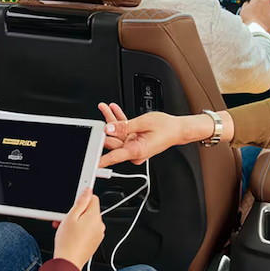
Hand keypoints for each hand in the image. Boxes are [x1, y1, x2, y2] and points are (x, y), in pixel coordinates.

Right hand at [53, 188, 104, 269]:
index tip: (75, 199)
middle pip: (89, 210)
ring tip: (65, 228)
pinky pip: (88, 230)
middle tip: (65, 217)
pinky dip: (80, 230)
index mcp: (95, 217)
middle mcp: (99, 225)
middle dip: (77, 212)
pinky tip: (70, 234)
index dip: (82, 198)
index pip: (93, 198)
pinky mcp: (94, 242)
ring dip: (77, 221)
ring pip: (88, 221)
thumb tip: (87, 190)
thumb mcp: (70, 217)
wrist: (68, 262)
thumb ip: (81, 202)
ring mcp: (98, 234)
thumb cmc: (68, 242)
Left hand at [99, 104, 230, 167]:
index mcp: (137, 150)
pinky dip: (119, 122)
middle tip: (97, 119)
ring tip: (105, 108)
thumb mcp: (143, 123)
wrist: (178, 128)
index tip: (91, 163)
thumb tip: (109, 128)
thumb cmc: (166, 128)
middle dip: (105, 129)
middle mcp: (134, 152)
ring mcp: (134, 147)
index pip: (114, 157)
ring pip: (117, 135)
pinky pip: (123, 132)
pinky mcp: (135, 142)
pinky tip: (114, 110)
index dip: (101, 160)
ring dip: (111, 121)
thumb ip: (124, 126)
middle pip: (113, 142)